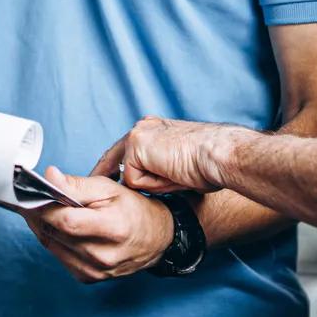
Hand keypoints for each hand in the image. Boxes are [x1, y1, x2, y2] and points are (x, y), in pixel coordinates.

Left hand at [23, 167, 173, 282]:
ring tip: (39, 209)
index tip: (31, 193)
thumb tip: (49, 176)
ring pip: (52, 245)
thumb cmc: (133, 210)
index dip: (44, 206)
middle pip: (55, 233)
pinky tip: (55, 227)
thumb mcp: (109, 188)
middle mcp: (103, 255)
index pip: (65, 221)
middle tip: (30, 198)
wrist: (156, 239)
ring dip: (42, 226)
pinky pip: (59, 256)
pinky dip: (53, 240)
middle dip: (38, 214)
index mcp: (112, 229)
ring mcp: (96, 270)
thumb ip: (77, 184)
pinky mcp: (89, 277)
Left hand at [91, 117, 240, 193]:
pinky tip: (171, 175)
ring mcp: (137, 135)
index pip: (125, 150)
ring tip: (175, 177)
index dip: (113, 168)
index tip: (106, 180)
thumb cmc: (208, 164)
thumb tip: (140, 184)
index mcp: (153, 130)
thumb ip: (157, 168)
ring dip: (150, 184)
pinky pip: (134, 180)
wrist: (218, 155)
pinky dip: (153, 185)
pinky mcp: (135, 146)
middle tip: (98, 188)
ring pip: (130, 174)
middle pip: (114, 157)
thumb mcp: (176, 165)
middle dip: (107, 175)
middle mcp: (142, 128)